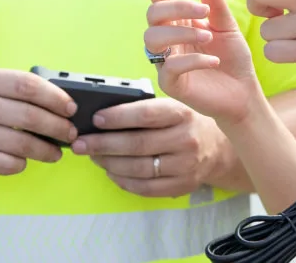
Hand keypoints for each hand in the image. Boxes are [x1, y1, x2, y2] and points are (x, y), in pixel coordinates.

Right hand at [0, 68, 76, 175]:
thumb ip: (15, 88)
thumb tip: (60, 102)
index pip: (29, 86)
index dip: (56, 97)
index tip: (71, 108)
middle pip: (31, 116)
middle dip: (58, 127)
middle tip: (71, 133)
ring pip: (23, 144)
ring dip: (47, 150)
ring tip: (57, 152)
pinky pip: (8, 163)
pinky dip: (23, 163)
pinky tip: (26, 160)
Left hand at [71, 98, 227, 197]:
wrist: (215, 148)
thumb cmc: (184, 123)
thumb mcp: (172, 107)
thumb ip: (144, 110)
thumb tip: (102, 118)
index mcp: (181, 114)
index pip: (145, 115)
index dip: (118, 117)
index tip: (95, 119)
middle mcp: (185, 139)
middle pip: (137, 144)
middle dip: (103, 144)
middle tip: (80, 143)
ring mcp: (185, 166)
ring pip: (138, 168)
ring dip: (109, 163)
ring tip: (92, 156)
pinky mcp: (181, 186)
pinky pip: (144, 187)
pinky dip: (122, 180)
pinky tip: (110, 171)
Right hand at [142, 0, 265, 126]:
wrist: (244, 92)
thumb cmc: (233, 60)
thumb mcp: (227, 26)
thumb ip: (214, 4)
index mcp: (179, 23)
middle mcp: (169, 40)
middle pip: (153, 14)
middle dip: (175, 8)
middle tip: (202, 10)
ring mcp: (166, 61)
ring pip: (154, 39)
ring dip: (181, 33)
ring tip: (208, 36)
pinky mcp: (171, 84)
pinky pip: (169, 67)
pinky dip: (192, 60)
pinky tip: (213, 60)